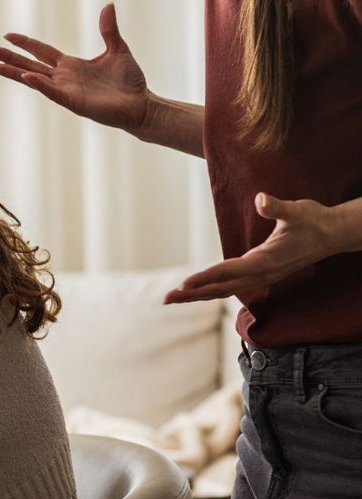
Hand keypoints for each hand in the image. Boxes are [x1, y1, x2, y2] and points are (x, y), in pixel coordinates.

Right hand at [0, 3, 153, 134]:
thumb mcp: (118, 48)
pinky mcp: (73, 102)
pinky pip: (52, 92)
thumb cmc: (130, 81)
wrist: (142, 105)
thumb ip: (108, 29)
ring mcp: (66, 90)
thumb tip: (108, 4)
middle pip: (30, 64)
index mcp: (71, 65)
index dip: (25, 43)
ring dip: (15, 73)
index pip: (41, 51)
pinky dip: (39, 84)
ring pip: (34, 79)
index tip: (7, 35)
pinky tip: (26, 76)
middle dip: (9, 57)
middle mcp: (64, 77)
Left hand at [166, 193, 342, 302]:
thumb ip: (278, 207)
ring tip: (172, 298)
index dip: (205, 278)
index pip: (228, 271)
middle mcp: (261, 273)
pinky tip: (198, 293)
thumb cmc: (314, 220)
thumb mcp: (297, 210)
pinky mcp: (262, 274)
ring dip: (198, 295)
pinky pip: (232, 286)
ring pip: (224, 290)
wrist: (334, 234)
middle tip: (165, 298)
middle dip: (192, 293)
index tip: (183, 284)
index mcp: (265, 261)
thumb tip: (261, 199)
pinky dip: (212, 291)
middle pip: (220, 288)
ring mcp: (262, 277)